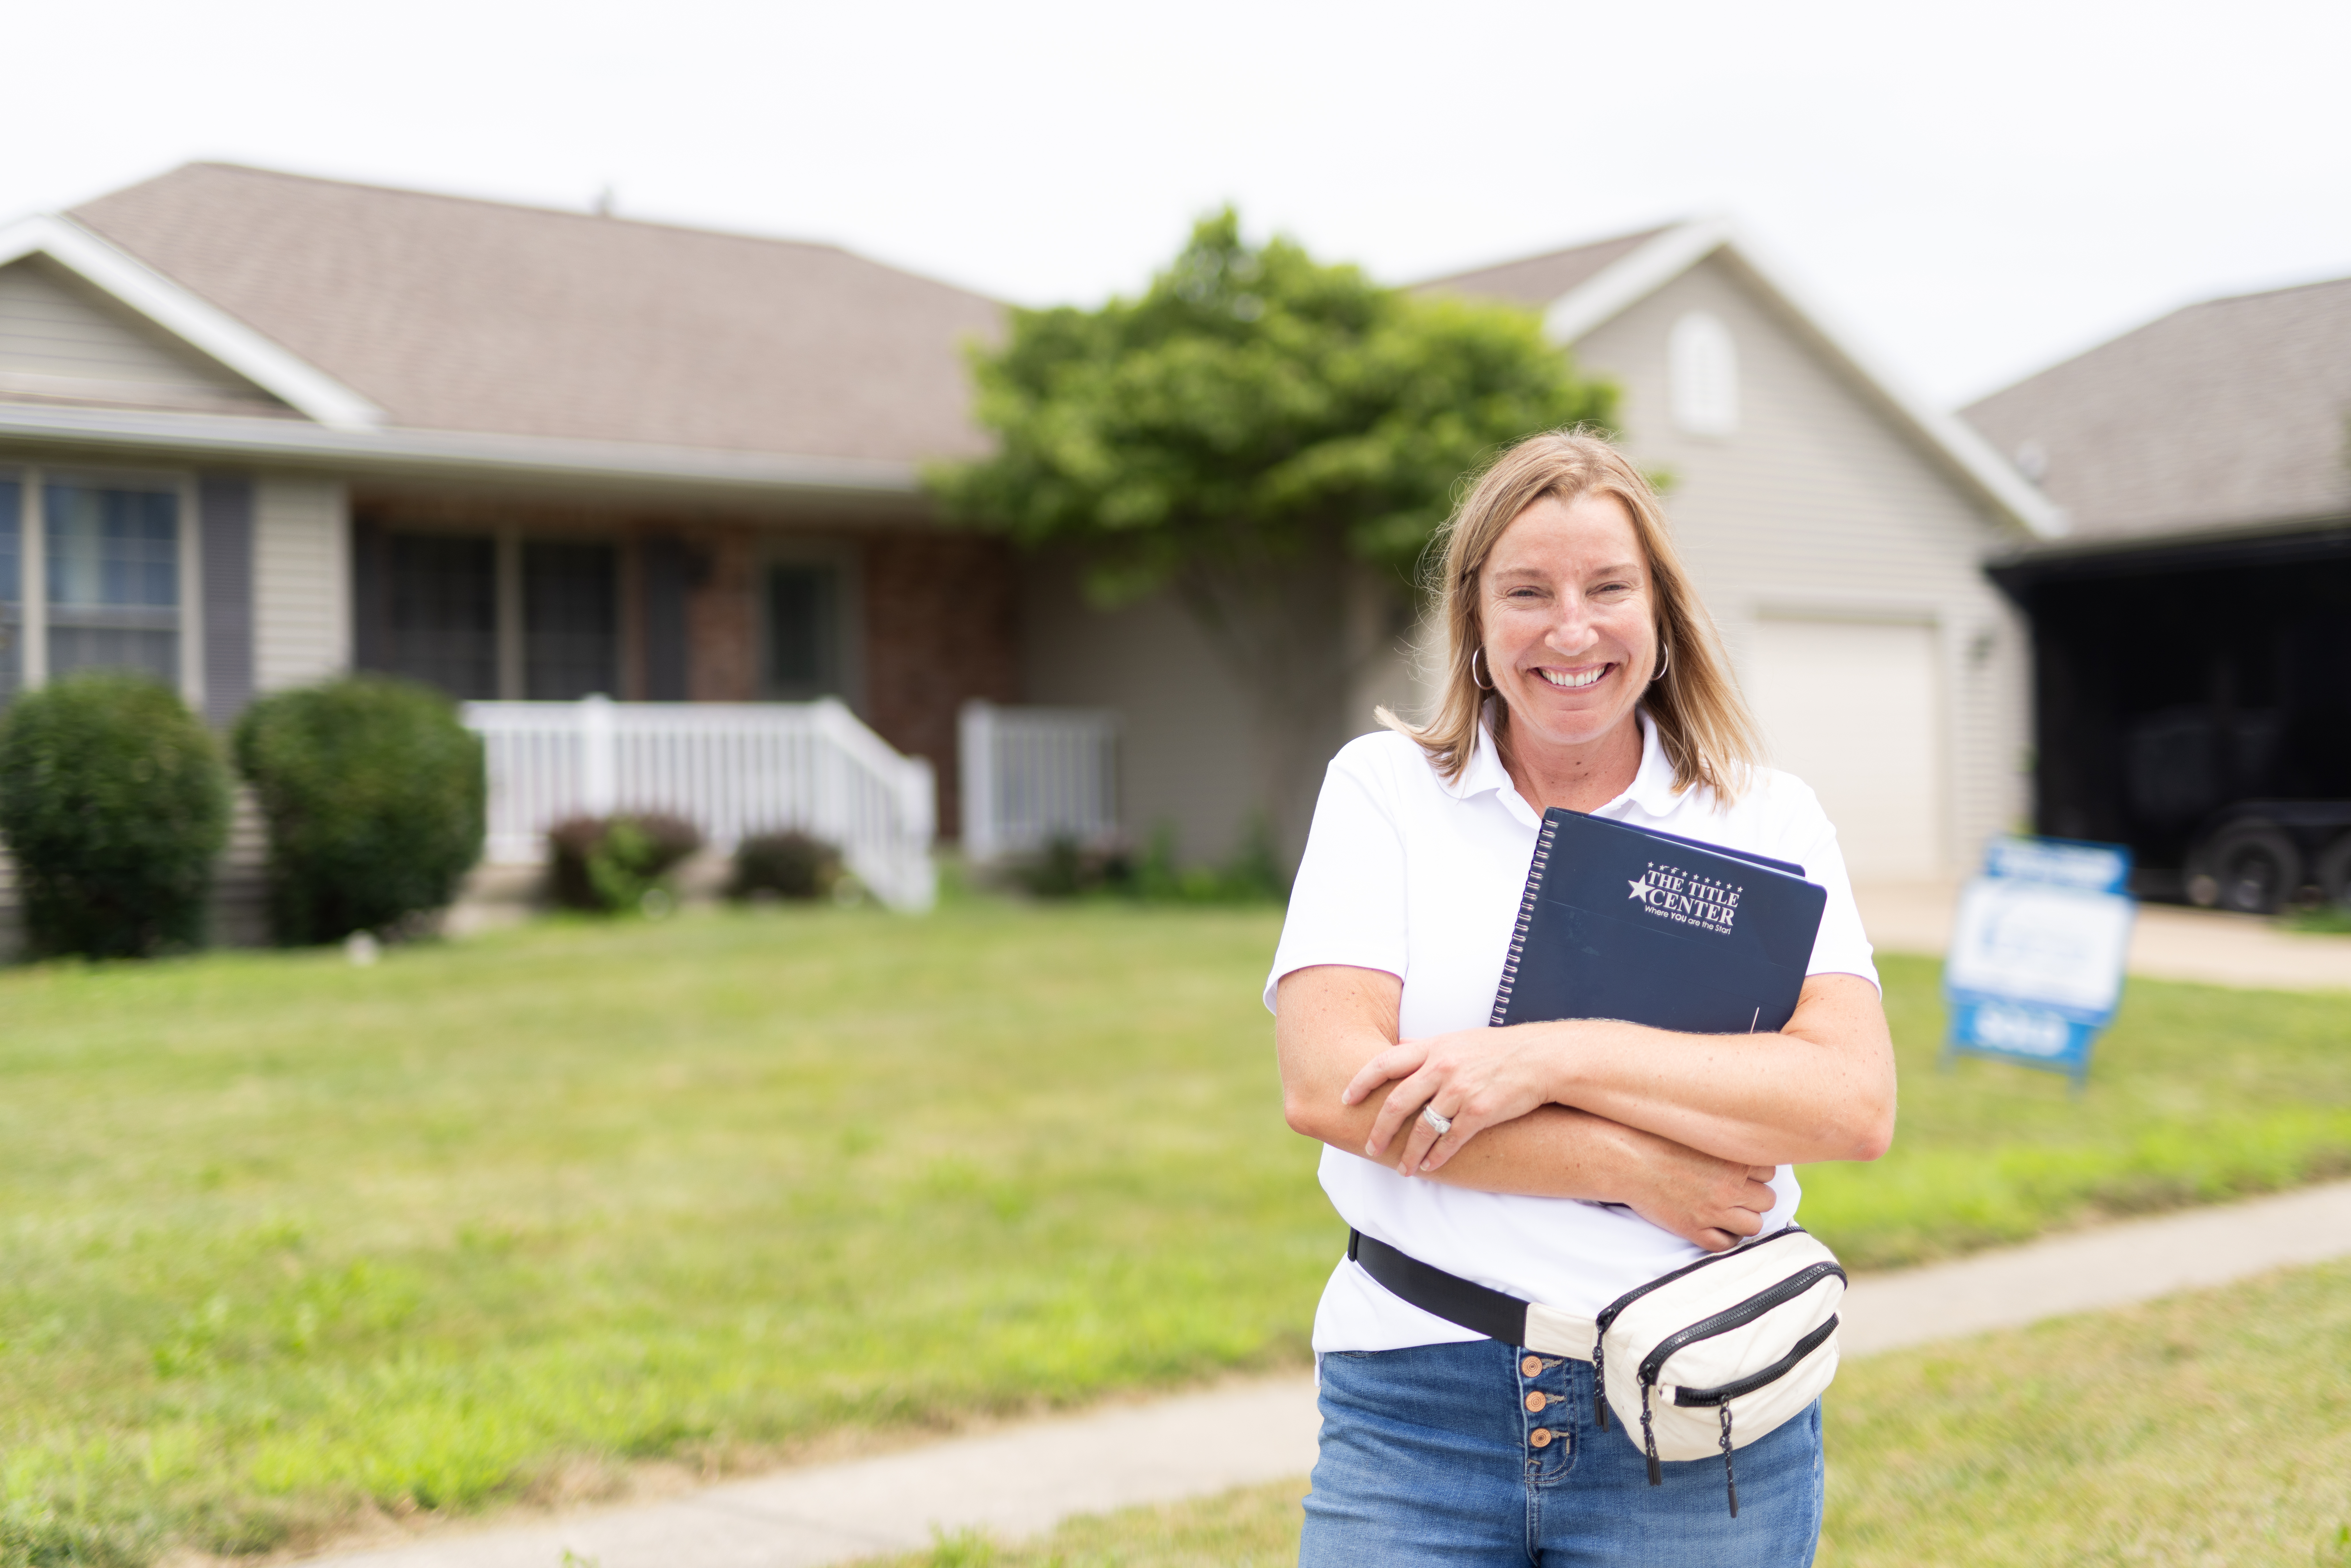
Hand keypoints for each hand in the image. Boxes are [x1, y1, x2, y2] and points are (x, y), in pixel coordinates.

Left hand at [1343, 1025, 1564, 1175]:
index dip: (1360, 1082)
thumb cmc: (1497, 1050)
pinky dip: (1437, 1157)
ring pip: (1422, 1128)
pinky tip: (1430, 1167)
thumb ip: (1426, 1048)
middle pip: (1397, 1102)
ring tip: (1403, 1170)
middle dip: (1379, 1129)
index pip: (1384, 1062)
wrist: (1539, 1058)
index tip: (1346, 1099)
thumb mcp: (1457, 1040)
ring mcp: (1460, 1090)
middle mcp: (1442, 1067)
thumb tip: (1399, 1048)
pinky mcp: (1480, 1111)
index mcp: (1432, 1048)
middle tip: (1369, 1148)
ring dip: (1409, 1153)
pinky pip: (1450, 1140)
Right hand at [1601, 1123, 1779, 1251]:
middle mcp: (1730, 1187)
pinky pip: (1726, 1244)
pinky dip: (1724, 1238)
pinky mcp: (1695, 1230)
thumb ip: (1727, 1143)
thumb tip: (1749, 1151)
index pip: (1769, 1172)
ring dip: (1743, 1219)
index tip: (1741, 1171)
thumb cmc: (1658, 1140)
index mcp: (1734, 1160)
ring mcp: (1713, 1211)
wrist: (1626, 1160)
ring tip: (1727, 1210)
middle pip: (1767, 1200)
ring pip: (1753, 1225)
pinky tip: (1713, 1226)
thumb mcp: (1700, 1133)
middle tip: (1734, 1191)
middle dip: (1753, 1197)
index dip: (1756, 1173)